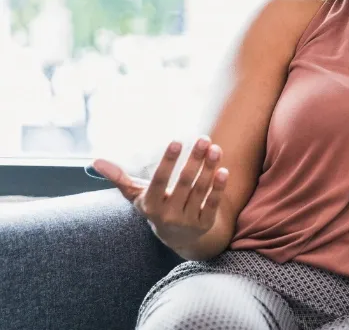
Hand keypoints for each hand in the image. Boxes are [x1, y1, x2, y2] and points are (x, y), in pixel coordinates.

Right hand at [92, 136, 228, 250]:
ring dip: (208, 169)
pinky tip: (223, 170)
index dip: (168, 162)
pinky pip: (212, 204)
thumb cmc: (157, 207)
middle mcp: (168, 214)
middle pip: (184, 183)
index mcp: (151, 205)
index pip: (159, 181)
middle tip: (203, 139)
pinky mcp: (204, 224)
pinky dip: (218, 188)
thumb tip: (95, 162)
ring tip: (214, 148)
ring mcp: (187, 221)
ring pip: (200, 191)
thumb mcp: (138, 196)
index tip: (176, 141)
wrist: (178, 239)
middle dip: (194, 160)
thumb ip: (120, 179)